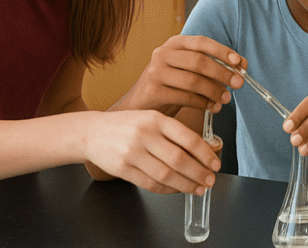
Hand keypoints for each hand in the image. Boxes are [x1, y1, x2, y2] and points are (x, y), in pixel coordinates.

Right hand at [85, 109, 220, 193]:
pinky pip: (150, 183)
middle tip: (210, 180)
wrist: (92, 132)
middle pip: (178, 159)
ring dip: (185, 184)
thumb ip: (173, 131)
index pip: (187, 137)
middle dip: (199, 172)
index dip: (205, 154)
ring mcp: (132, 153)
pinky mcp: (122, 169)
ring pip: (165, 174)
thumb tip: (203, 150)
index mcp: (156, 119)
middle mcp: (145, 134)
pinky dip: (167, 189)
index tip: (215, 163)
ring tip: (198, 188)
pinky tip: (177, 189)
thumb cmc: (127, 125)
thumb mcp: (151, 118)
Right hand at [117, 35, 246, 116]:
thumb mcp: (190, 71)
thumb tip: (243, 65)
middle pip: (199, 61)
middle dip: (222, 73)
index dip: (222, 51)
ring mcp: (155, 72)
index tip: (239, 62)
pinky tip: (212, 107)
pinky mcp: (152, 91)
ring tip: (225, 99)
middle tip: (238, 84)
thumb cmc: (170, 86)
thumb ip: (214, 66)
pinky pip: (185, 97)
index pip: (202, 42)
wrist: (139, 106)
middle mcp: (162, 54)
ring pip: (193, 80)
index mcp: (174, 44)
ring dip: (214, 90)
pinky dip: (203, 103)